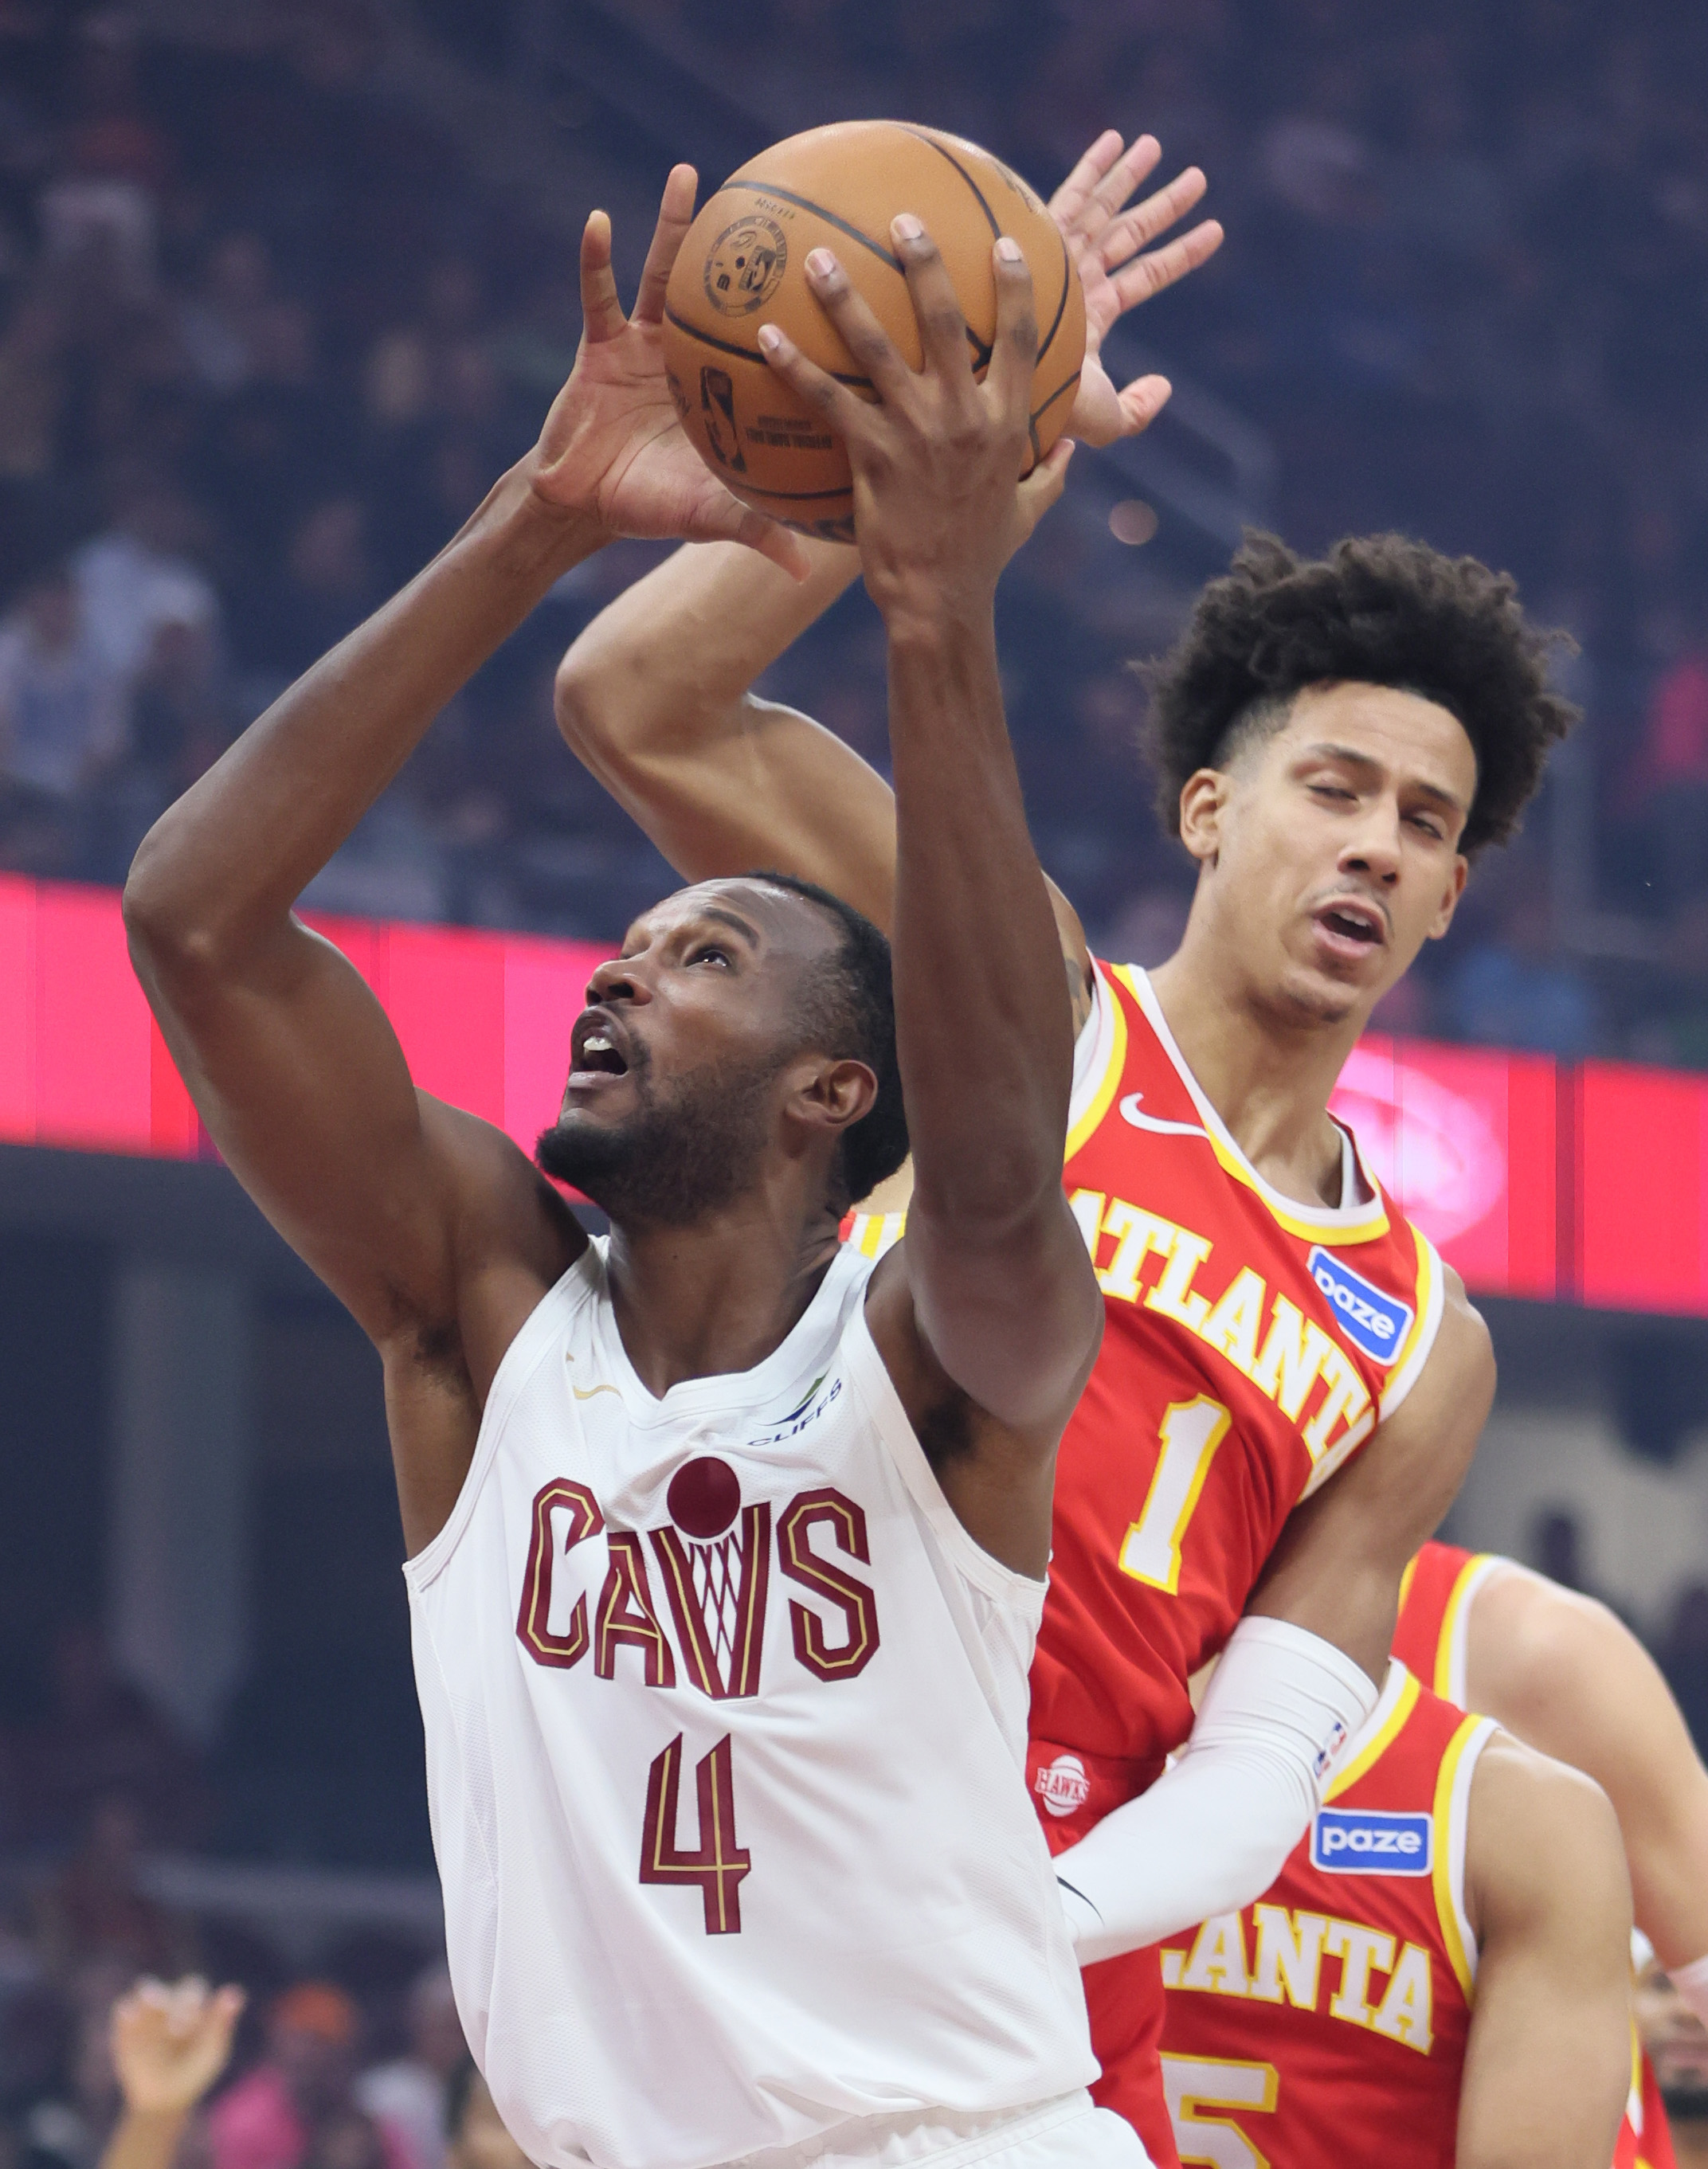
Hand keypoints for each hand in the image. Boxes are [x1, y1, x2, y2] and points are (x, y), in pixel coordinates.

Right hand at [110, 1977, 244, 2116]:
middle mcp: (168, 2002)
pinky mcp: (125, 2028)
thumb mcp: (212, 2050)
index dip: (188, 2003)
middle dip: (161, 2001)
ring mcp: (145, 2013)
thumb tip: (235, 1992)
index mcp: (192, 2004)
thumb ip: (221, 2023)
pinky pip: (123, 2012)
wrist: (164, 2099)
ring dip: (145, 2000)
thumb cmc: (195, 2070)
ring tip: (149, 2009)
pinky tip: (130, 2019)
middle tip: (161, 2025)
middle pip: (163, 1989)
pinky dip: (126, 2016)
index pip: (191, 1988)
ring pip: (143, 1993)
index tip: (185, 2027)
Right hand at [527, 167, 807, 577]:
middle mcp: (694, 355)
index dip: (806, 317)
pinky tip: (597, 221)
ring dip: (674, 226)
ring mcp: (646, 343)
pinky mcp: (599, 343)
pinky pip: (597, 294)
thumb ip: (754, 530)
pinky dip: (594, 260)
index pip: (775, 347)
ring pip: (666, 274)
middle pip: (730, 291)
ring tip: (689, 175)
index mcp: (725, 389)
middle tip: (787, 195)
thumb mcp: (708, 515)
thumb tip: (805, 571)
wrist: (584, 503)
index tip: (845, 276)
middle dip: (753, 245)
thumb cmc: (649, 507)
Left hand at [757, 220, 1070, 629]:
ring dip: (846, 297)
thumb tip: (1072, 450)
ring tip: (818, 259)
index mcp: (1008, 422)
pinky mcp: (873, 456)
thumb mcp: (1028, 510)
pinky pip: (829, 400)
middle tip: (903, 218)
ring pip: (878, 348)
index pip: (1019, 338)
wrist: (941, 601)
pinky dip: (796, 366)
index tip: (1005, 240)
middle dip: (925, 261)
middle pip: (946, 320)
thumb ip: (1051, 473)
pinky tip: (767, 338)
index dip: (1014, 285)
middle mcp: (966, 415)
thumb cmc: (982, 557)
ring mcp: (918, 433)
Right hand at [1049, 131, 1223, 446]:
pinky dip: (1094, 167)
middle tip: (1198, 179)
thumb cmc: (1047, 404)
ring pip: (1106, 208)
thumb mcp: (1102, 419)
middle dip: (1164, 206)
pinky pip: (1073, 194)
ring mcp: (1059, 256)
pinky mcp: (1041, 239)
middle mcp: (1078, 279)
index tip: (1216, 231)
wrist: (1000, 382)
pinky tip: (1116, 140)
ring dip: (1132, 176)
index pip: (1146, 275)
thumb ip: (1137, 411)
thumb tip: (1165, 386)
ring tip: (1156, 145)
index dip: (1182, 253)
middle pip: (1131, 234)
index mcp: (1093, 313)